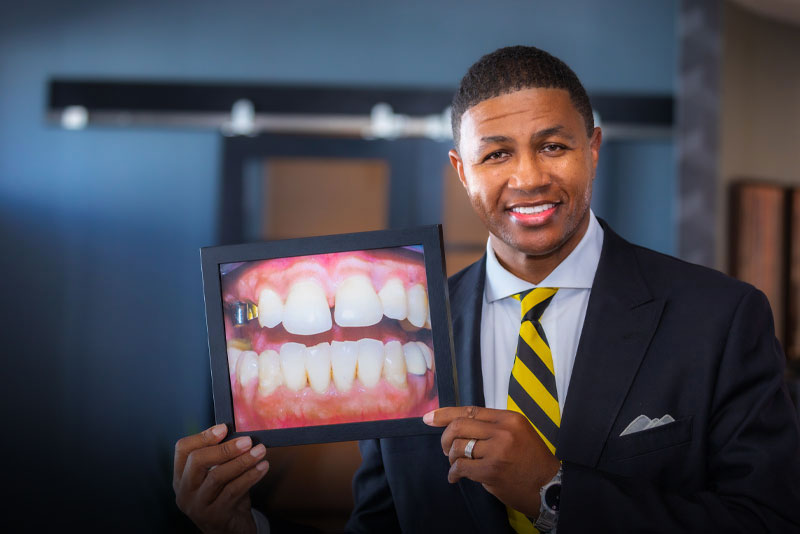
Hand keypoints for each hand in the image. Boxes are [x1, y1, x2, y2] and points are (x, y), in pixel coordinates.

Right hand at [173, 424, 268, 533]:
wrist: (230, 531)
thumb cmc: (225, 497)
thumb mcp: (218, 476)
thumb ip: (221, 458)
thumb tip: (240, 434)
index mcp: (181, 476)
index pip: (183, 449)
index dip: (203, 436)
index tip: (224, 428)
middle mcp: (184, 491)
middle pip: (197, 461)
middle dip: (225, 448)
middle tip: (247, 441)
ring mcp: (197, 505)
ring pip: (217, 476)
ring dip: (242, 461)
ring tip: (260, 451)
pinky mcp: (214, 516)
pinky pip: (233, 491)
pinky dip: (250, 476)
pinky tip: (262, 467)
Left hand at [424, 406, 558, 516]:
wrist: (550, 487)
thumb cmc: (531, 460)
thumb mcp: (517, 433)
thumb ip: (492, 427)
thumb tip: (458, 426)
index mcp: (508, 418)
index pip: (470, 411)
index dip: (445, 414)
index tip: (429, 418)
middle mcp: (503, 430)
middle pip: (458, 427)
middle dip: (445, 439)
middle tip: (445, 449)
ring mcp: (498, 450)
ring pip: (458, 447)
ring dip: (451, 458)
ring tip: (456, 464)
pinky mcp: (492, 470)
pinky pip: (461, 467)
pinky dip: (453, 473)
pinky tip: (455, 477)